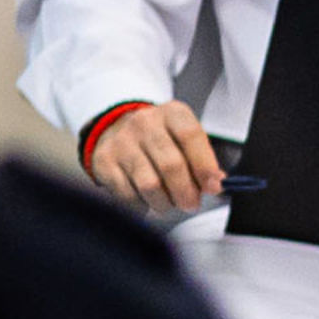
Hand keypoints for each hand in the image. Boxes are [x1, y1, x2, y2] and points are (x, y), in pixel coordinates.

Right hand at [85, 99, 225, 214]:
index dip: (205, 165)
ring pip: (149, 185)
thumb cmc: (162, 140)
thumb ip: (202, 159)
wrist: (117, 129)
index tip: (213, 187)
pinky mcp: (104, 161)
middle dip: (186, 193)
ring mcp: (121, 142)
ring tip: (168, 203)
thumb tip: (214, 184)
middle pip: (171, 165)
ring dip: (164, 202)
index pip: (190, 136)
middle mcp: (144, 123)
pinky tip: (146, 199)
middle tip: (190, 204)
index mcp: (171, 113)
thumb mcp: (184, 138)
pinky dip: (141, 205)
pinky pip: (128, 194)